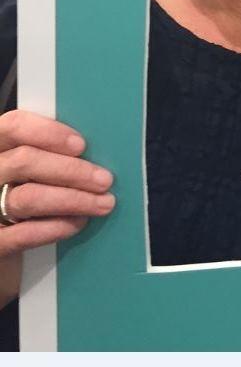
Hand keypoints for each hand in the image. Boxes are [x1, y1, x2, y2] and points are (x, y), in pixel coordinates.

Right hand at [0, 110, 114, 266]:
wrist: (5, 239)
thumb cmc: (22, 194)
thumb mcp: (26, 170)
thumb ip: (45, 154)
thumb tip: (89, 151)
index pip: (13, 126)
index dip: (48, 132)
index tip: (81, 144)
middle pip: (24, 161)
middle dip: (71, 170)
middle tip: (104, 179)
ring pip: (28, 197)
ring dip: (72, 199)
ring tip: (101, 203)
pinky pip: (23, 234)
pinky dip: (56, 227)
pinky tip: (78, 222)